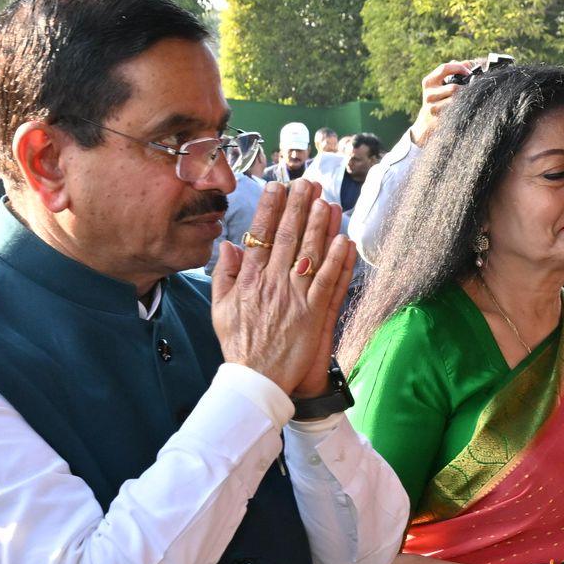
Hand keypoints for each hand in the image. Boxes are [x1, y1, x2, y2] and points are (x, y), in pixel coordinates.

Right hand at [212, 180, 352, 397]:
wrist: (255, 381)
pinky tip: (344, 240)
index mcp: (249, 280)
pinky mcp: (313, 315)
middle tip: (306, 183)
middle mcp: (272, 284)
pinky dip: (337, 261)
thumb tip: (227, 245)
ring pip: (309, 255)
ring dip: (319, 226)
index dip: (270, 209)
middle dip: (298, 208)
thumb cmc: (239, 346)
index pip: (261, 236)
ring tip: (326, 201)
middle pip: (288, 238)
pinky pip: (328, 282)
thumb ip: (223, 274)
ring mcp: (294, 298)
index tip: (277, 187)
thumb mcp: (219, 308)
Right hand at [406, 59, 482, 146]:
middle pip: (454, 88)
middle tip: (474, 88)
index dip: (459, 68)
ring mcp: (433, 108)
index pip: (444, 68)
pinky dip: (465, 109)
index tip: (469, 72)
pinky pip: (457, 112)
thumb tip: (468, 63)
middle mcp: (429, 94)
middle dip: (466, 88)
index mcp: (428, 81)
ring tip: (472, 98)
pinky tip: (468, 107)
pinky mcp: (439, 119)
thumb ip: (453, 71)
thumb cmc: (438, 98)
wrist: (426, 122)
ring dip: (467, 100)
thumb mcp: (440, 84)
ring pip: (456, 101)